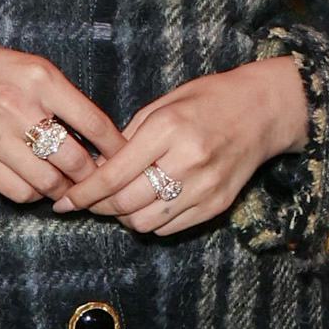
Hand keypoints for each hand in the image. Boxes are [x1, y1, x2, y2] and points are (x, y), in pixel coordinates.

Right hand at [0, 17, 118, 204]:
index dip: (116, 148)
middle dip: (94, 177)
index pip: (94, 123)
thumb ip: (62, 97)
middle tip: (100, 181)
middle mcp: (20, 107)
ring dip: (65, 190)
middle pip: (76, 160)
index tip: (128, 158)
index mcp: (40, 78)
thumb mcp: (29, 66)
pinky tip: (35, 185)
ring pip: (49, 183)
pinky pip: (19, 192)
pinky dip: (34, 195)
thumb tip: (100, 136)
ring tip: (68, 185)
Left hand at [56, 56, 309, 234]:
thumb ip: (129, 138)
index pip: (114, 174)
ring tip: (119, 201)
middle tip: (87, 202)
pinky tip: (147, 204)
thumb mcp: (163, 105)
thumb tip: (94, 169)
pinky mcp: (217, 205)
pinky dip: (150, 221)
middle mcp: (188, 162)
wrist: (262, 112)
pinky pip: (169, 228)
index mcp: (169, 130)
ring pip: (145, 222)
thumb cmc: (208, 101)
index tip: (65, 201)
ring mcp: (205, 188)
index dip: (84, 193)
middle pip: (126, 204)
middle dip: (99, 207)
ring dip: (124, 217)